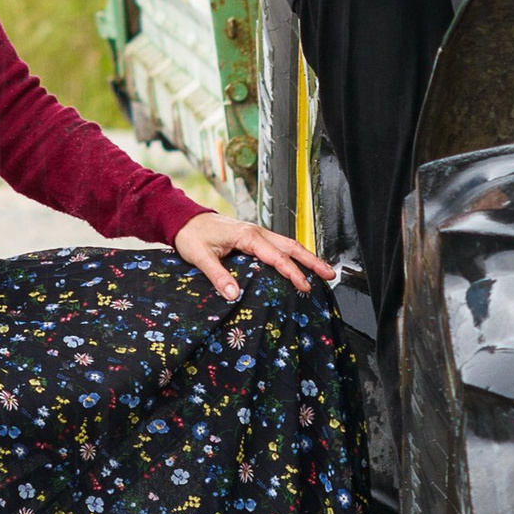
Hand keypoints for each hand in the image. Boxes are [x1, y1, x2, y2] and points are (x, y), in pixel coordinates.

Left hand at [173, 209, 336, 301]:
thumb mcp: (200, 256)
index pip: (276, 256)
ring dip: (306, 257)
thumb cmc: (191, 235)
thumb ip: (218, 275)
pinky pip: (278, 245)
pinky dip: (293, 255)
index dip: (292, 271)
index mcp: (247, 235)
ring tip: (322, 271)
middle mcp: (256, 232)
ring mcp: (256, 233)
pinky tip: (298, 265)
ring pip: (287, 244)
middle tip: (330, 275)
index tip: (304, 285)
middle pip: (291, 246)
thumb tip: (233, 294)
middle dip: (312, 261)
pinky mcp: (253, 237)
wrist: (184, 219)